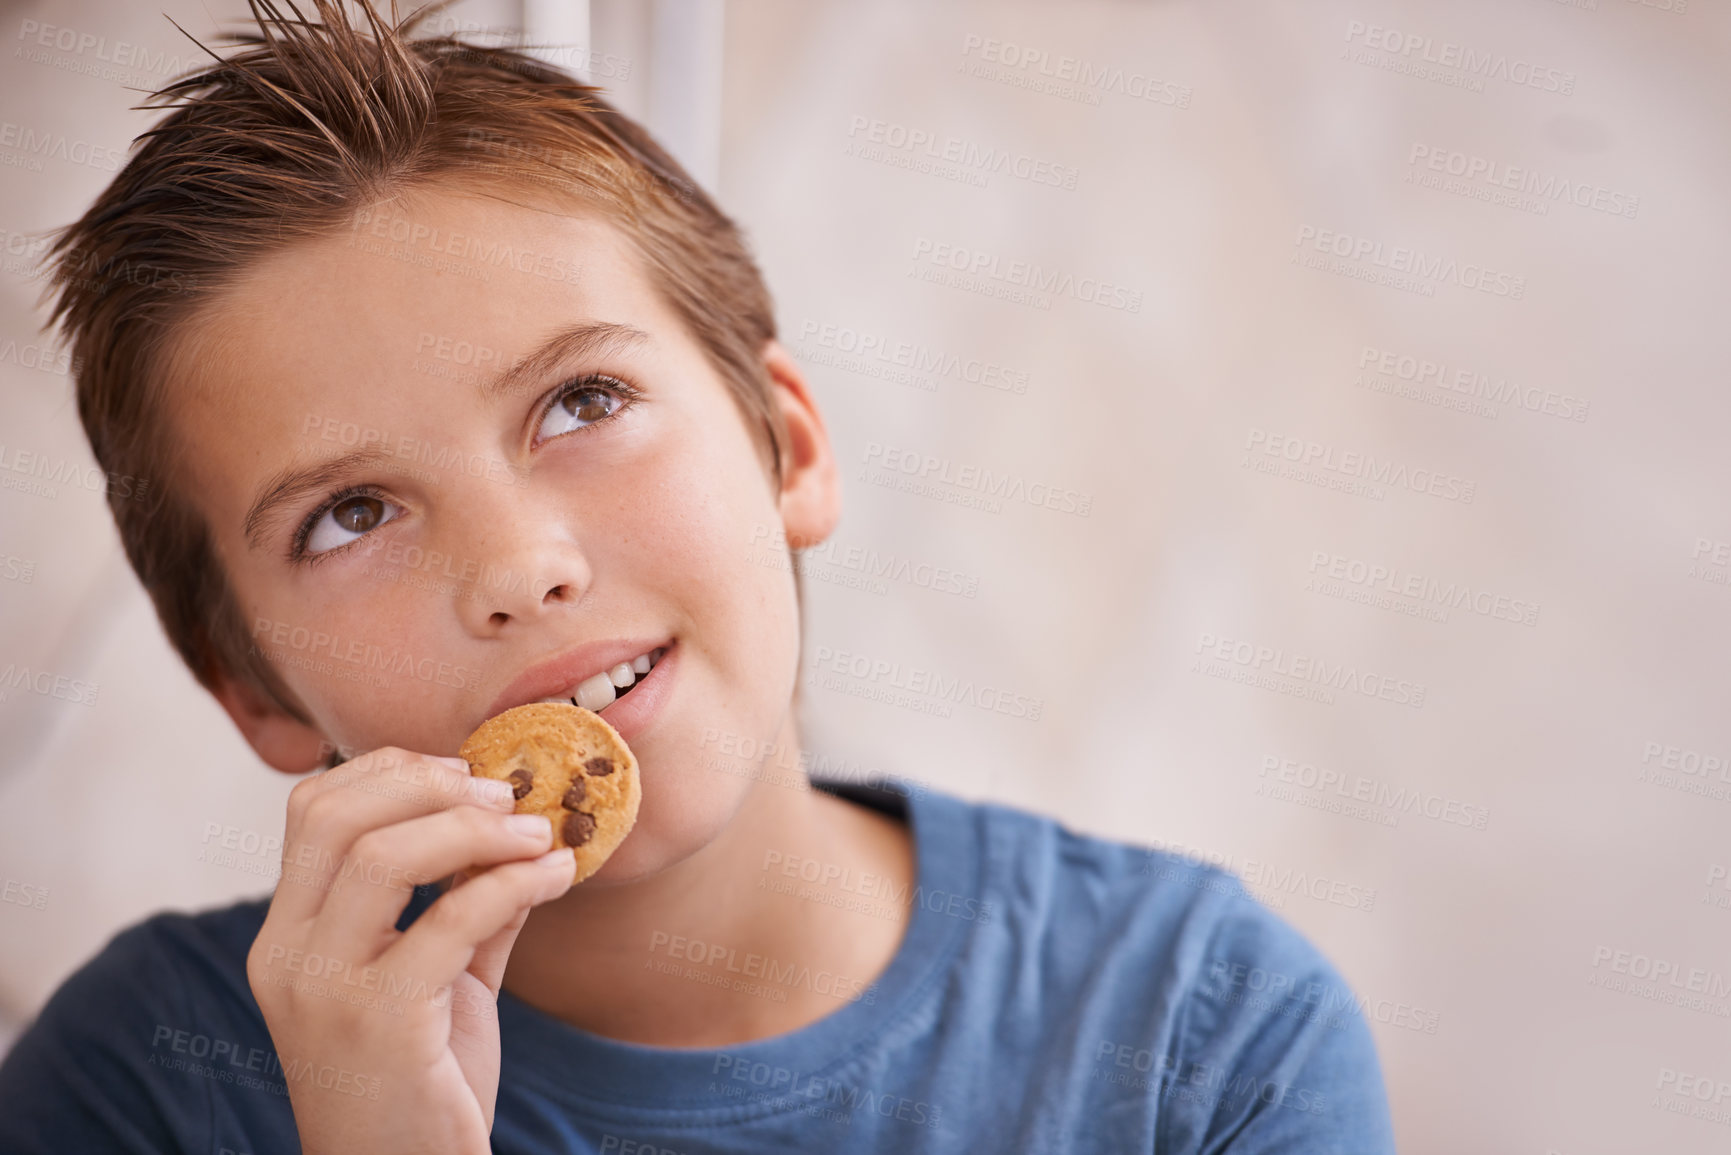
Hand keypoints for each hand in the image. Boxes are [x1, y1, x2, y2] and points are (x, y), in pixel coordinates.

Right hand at [246, 747, 573, 1154]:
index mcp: (288, 936)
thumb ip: (466, 902)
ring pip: (382, 857)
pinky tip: (557, 876)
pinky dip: (513, 882)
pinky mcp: (379, 1023)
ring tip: (539, 834)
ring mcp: (324, 990)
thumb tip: (520, 824)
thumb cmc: (423, 1081)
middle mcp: (288, 956)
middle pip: (336, 816)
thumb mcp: (441, 978)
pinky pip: (449, 920)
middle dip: (431, 786)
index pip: (311, 809)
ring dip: (475, 830)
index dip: (391, 769)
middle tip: (506, 796)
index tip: (464, 772)